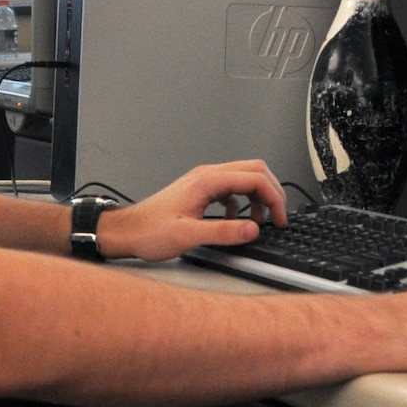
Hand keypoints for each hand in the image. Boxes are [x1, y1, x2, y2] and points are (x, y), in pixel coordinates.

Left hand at [94, 161, 286, 261]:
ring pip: (244, 178)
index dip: (274, 198)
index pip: (255, 178)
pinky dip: (241, 202)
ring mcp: (204, 181)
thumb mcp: (188, 236)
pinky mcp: (200, 190)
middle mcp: (207, 175)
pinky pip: (231, 188)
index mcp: (207, 181)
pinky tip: (234, 219)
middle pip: (254, 170)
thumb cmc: (150, 231)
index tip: (280, 219)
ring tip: (257, 222)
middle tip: (277, 216)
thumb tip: (253, 229)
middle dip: (271, 192)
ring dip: (257, 197)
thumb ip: (223, 232)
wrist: (127, 231)